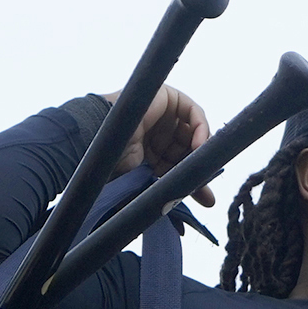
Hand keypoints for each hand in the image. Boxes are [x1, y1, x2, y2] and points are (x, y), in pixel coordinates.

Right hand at [101, 83, 214, 202]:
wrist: (102, 140)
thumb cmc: (116, 160)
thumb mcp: (149, 178)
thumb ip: (173, 188)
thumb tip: (198, 211)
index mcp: (154, 152)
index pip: (181, 165)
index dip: (193, 179)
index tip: (204, 198)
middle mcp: (161, 133)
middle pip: (190, 149)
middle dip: (198, 167)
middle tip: (203, 186)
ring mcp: (165, 114)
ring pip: (194, 133)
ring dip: (200, 151)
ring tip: (198, 167)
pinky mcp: (169, 97)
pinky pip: (193, 112)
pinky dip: (201, 129)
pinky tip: (198, 146)